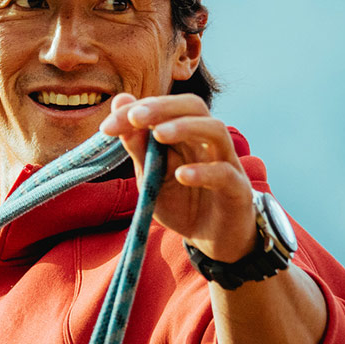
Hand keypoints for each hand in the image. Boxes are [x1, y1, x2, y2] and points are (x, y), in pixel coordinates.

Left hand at [98, 92, 257, 261]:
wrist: (212, 240)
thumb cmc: (182, 202)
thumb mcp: (151, 176)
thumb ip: (137, 146)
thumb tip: (119, 103)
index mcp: (186, 134)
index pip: (165, 107)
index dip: (135, 110)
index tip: (106, 127)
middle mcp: (207, 141)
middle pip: (194, 106)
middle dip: (162, 107)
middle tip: (134, 117)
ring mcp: (226, 162)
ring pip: (215, 130)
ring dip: (185, 127)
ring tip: (159, 134)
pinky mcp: (237, 189)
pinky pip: (224, 173)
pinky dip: (203, 171)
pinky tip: (181, 175)